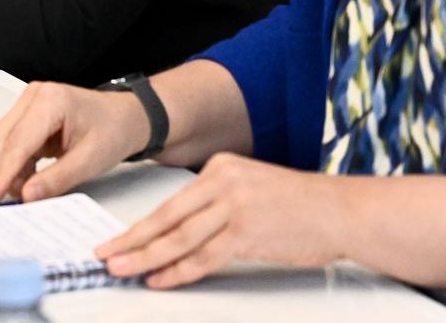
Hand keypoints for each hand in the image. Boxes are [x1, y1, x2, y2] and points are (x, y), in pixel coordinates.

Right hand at [0, 81, 151, 203]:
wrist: (127, 117)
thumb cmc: (114, 129)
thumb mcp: (90, 160)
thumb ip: (57, 179)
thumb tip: (27, 195)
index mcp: (51, 100)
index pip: (18, 142)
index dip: (4, 173)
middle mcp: (35, 96)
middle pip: (3, 141)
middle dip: (7, 174)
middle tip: (21, 199)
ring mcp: (30, 104)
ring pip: (3, 143)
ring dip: (10, 170)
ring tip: (30, 189)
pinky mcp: (29, 115)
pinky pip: (11, 143)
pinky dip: (17, 165)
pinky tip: (30, 179)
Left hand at [96, 154, 344, 288]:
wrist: (340, 209)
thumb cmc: (300, 206)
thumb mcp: (251, 190)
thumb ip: (216, 206)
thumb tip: (178, 237)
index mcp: (221, 167)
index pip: (171, 203)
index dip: (140, 226)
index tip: (118, 240)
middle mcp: (224, 181)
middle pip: (167, 218)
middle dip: (132, 241)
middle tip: (106, 256)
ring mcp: (235, 205)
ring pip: (180, 238)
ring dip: (146, 258)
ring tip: (122, 270)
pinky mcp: (248, 230)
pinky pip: (204, 256)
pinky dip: (179, 271)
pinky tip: (161, 279)